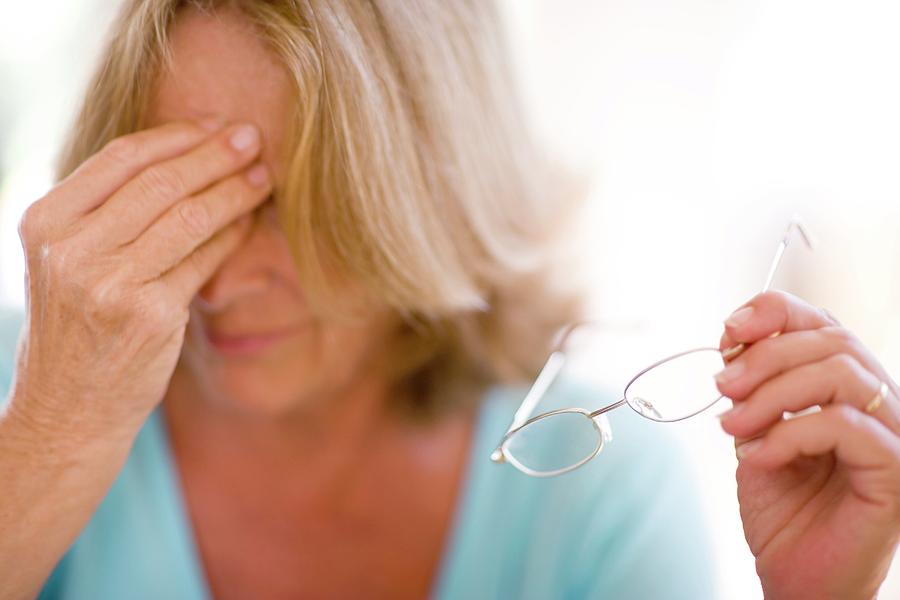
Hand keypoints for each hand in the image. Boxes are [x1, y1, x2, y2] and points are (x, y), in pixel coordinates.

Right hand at [9, 119, 270, 437]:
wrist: (68, 408)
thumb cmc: (76, 329)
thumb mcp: (66, 262)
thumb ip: (106, 213)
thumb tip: (182, 158)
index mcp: (46, 222)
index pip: (122, 158)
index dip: (176, 136)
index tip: (213, 125)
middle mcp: (73, 248)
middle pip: (161, 181)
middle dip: (215, 155)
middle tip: (252, 137)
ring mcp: (111, 283)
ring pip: (189, 217)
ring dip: (234, 190)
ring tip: (264, 174)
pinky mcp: (150, 315)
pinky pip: (204, 259)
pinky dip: (232, 235)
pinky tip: (249, 220)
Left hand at [716, 290, 899, 599]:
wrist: (795, 575)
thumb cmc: (782, 507)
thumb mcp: (754, 432)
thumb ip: (751, 385)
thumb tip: (732, 338)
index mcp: (844, 387)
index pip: (822, 322)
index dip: (775, 312)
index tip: (728, 330)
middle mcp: (877, 403)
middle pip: (831, 340)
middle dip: (764, 356)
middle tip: (721, 386)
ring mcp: (892, 435)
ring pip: (841, 373)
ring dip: (772, 393)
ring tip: (733, 427)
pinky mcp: (894, 471)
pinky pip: (844, 425)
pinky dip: (789, 433)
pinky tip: (758, 457)